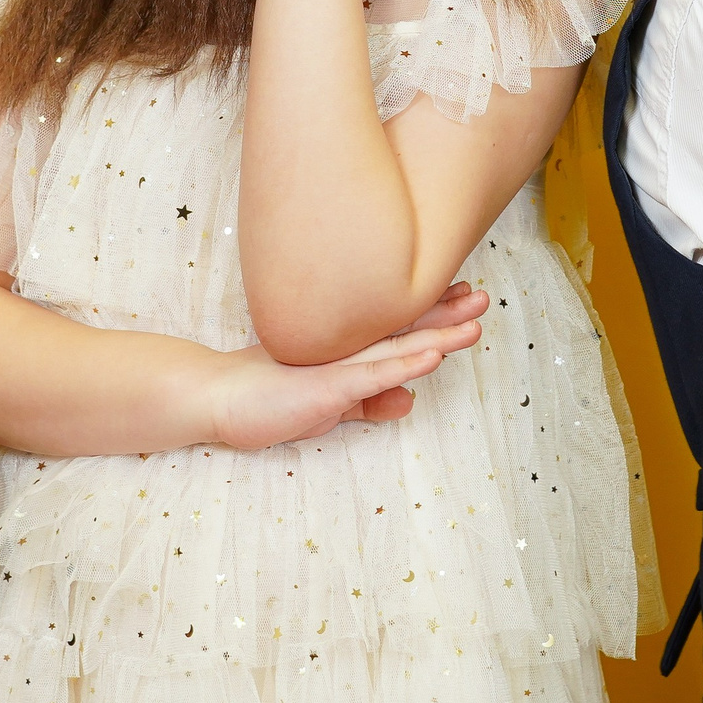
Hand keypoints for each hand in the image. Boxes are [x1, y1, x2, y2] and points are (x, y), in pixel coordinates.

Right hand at [207, 283, 487, 449]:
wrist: (220, 399)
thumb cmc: (273, 401)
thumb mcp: (332, 408)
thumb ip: (369, 404)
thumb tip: (408, 401)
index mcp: (350, 350)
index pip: (399, 329)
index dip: (435, 314)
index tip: (465, 296)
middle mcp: (348, 349)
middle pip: (406, 328)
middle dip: (448, 313)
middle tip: (482, 294)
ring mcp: (339, 364)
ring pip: (399, 346)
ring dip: (440, 333)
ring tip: (474, 319)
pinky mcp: (328, 386)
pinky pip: (374, 375)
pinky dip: (406, 365)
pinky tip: (434, 356)